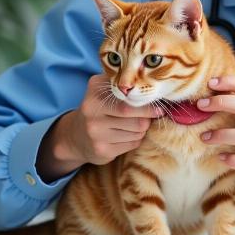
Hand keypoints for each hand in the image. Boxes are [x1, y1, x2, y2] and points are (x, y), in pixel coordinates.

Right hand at [36, 74, 163, 180]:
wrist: (75, 136)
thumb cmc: (99, 109)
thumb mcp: (104, 91)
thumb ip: (124, 85)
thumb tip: (156, 84)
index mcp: (95, 91)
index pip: (129, 96)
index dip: (147, 101)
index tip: (159, 103)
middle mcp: (91, 111)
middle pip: (134, 115)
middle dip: (149, 116)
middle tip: (156, 113)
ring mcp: (95, 132)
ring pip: (137, 131)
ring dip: (143, 128)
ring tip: (137, 124)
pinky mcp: (101, 150)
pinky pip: (132, 143)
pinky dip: (136, 139)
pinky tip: (128, 135)